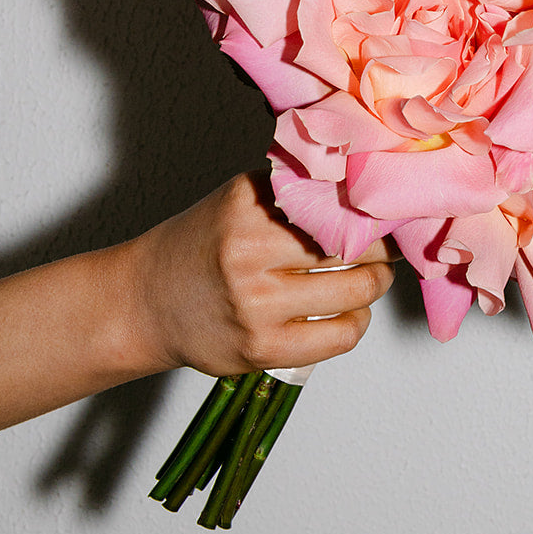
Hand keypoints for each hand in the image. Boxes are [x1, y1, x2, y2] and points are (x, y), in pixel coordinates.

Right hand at [130, 172, 394, 377]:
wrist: (146, 302)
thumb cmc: (202, 246)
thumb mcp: (240, 200)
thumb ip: (294, 190)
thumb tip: (363, 186)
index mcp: (248, 205)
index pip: (335, 199)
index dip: (370, 207)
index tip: (386, 210)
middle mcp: (249, 251)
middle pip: (353, 244)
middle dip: (381, 245)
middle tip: (386, 243)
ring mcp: (256, 304)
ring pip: (356, 291)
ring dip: (375, 283)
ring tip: (371, 277)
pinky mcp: (263, 348)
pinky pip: (340, 336)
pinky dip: (357, 322)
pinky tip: (349, 312)